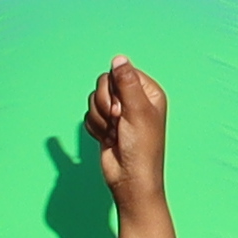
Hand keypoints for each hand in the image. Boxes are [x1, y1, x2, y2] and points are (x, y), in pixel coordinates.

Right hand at [83, 58, 171, 225]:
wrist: (129, 179)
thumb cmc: (141, 148)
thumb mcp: (137, 111)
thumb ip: (126, 82)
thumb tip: (118, 58)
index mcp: (148, 92)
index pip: (121, 72)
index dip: (116, 89)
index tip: (123, 108)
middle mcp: (134, 99)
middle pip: (104, 84)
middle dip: (105, 104)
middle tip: (118, 121)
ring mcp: (119, 112)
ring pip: (94, 100)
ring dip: (100, 119)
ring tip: (114, 133)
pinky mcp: (106, 124)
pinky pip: (89, 115)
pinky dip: (95, 128)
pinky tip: (108, 139)